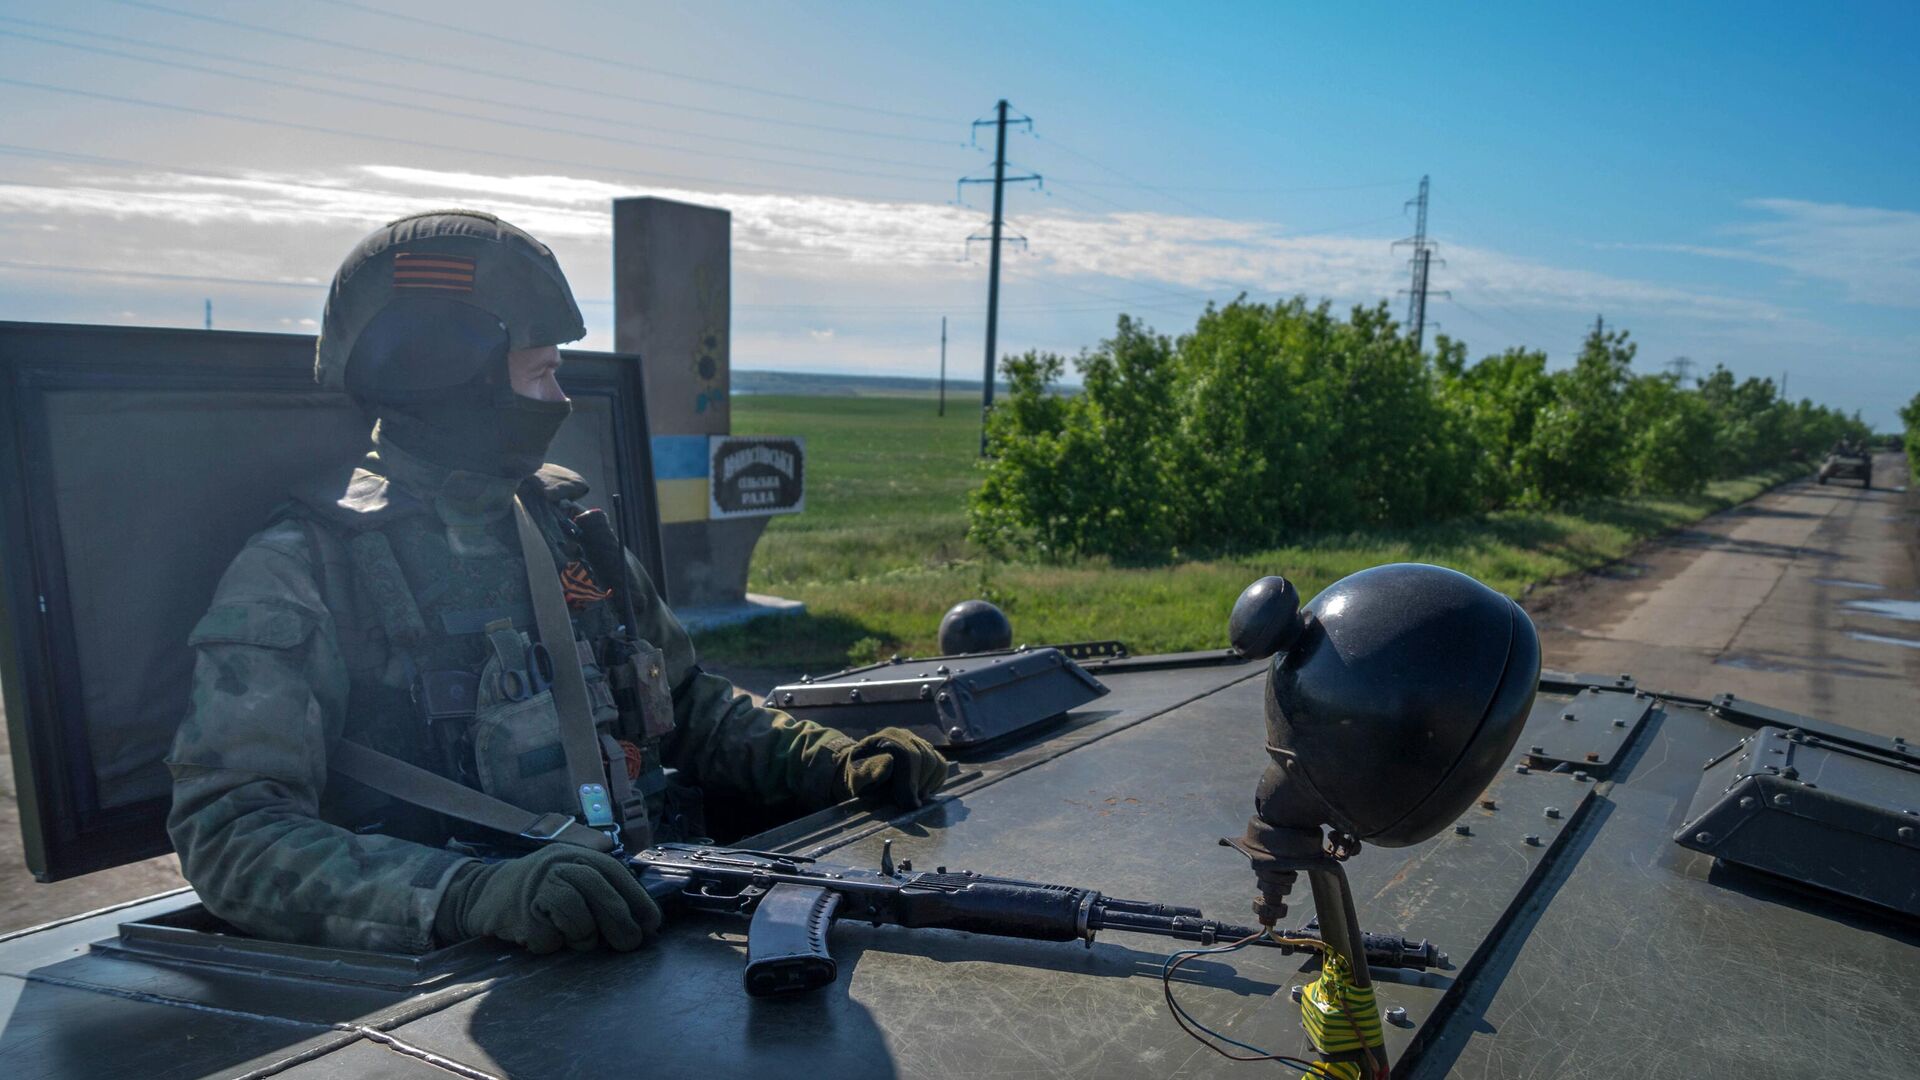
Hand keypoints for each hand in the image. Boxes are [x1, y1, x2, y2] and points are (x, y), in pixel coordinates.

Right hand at [436, 844, 661, 953]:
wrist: (483, 893)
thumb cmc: (539, 892)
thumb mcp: (572, 881)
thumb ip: (602, 894)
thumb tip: (642, 923)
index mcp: (578, 856)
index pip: (616, 875)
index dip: (637, 900)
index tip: (651, 925)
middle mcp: (560, 865)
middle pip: (600, 892)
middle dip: (620, 922)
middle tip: (629, 944)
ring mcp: (538, 886)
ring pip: (577, 917)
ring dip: (583, 936)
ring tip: (576, 939)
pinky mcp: (519, 913)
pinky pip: (549, 938)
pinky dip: (552, 945)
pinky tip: (543, 938)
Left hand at [833, 727, 947, 807]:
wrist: (864, 773)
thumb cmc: (859, 778)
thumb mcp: (857, 777)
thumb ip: (869, 772)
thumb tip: (889, 763)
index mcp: (885, 738)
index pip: (906, 754)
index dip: (909, 781)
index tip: (907, 803)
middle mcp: (904, 735)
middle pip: (924, 757)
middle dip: (918, 784)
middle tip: (909, 803)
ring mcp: (918, 742)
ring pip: (936, 762)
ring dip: (927, 784)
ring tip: (914, 797)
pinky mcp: (928, 752)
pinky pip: (941, 766)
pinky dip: (935, 782)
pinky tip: (921, 791)